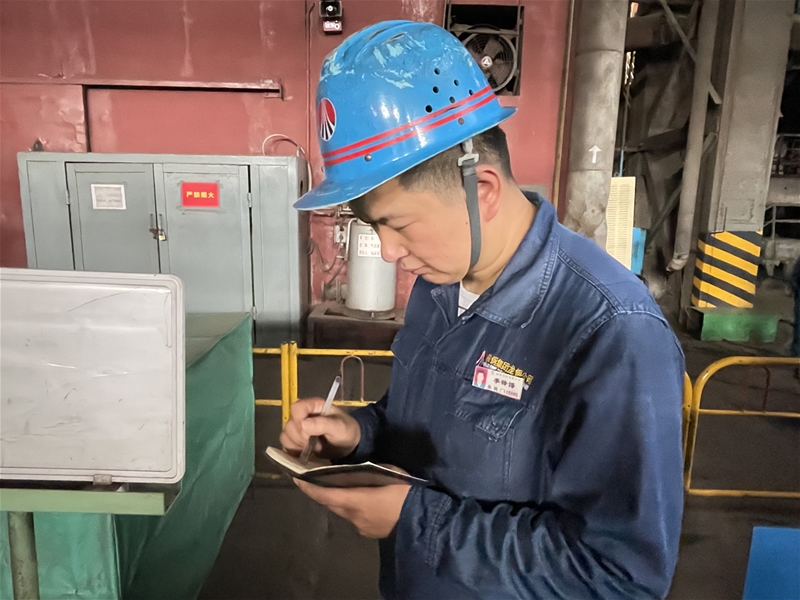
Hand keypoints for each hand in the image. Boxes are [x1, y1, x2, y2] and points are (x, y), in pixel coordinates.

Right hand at [280, 398, 360, 459]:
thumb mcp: (340, 427)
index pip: (297, 408)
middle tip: (314, 443)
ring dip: (297, 445)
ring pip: (286, 436)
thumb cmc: (346, 431)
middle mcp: (303, 415)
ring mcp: (298, 428)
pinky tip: (306, 453)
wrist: (348, 445)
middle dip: (301, 437)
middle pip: (290, 424)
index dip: (300, 420)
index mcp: (314, 406)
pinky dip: (294, 451)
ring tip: (312, 448)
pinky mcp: (295, 441)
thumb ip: (323, 424)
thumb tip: (303, 424)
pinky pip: (286, 446)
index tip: (310, 433)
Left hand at [295, 479, 410, 538]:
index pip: (325, 494)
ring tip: (335, 486)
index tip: (296, 476)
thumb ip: (370, 472)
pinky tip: (358, 499)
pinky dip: (350, 507)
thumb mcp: (389, 473)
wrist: (425, 519)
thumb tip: (358, 469)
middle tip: (313, 478)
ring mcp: (362, 526)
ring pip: (342, 511)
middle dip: (320, 491)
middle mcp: (355, 516)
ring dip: (337, 500)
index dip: (309, 486)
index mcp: (357, 500)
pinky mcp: (370, 532)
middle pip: (331, 503)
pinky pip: (354, 517)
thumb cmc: (407, 492)